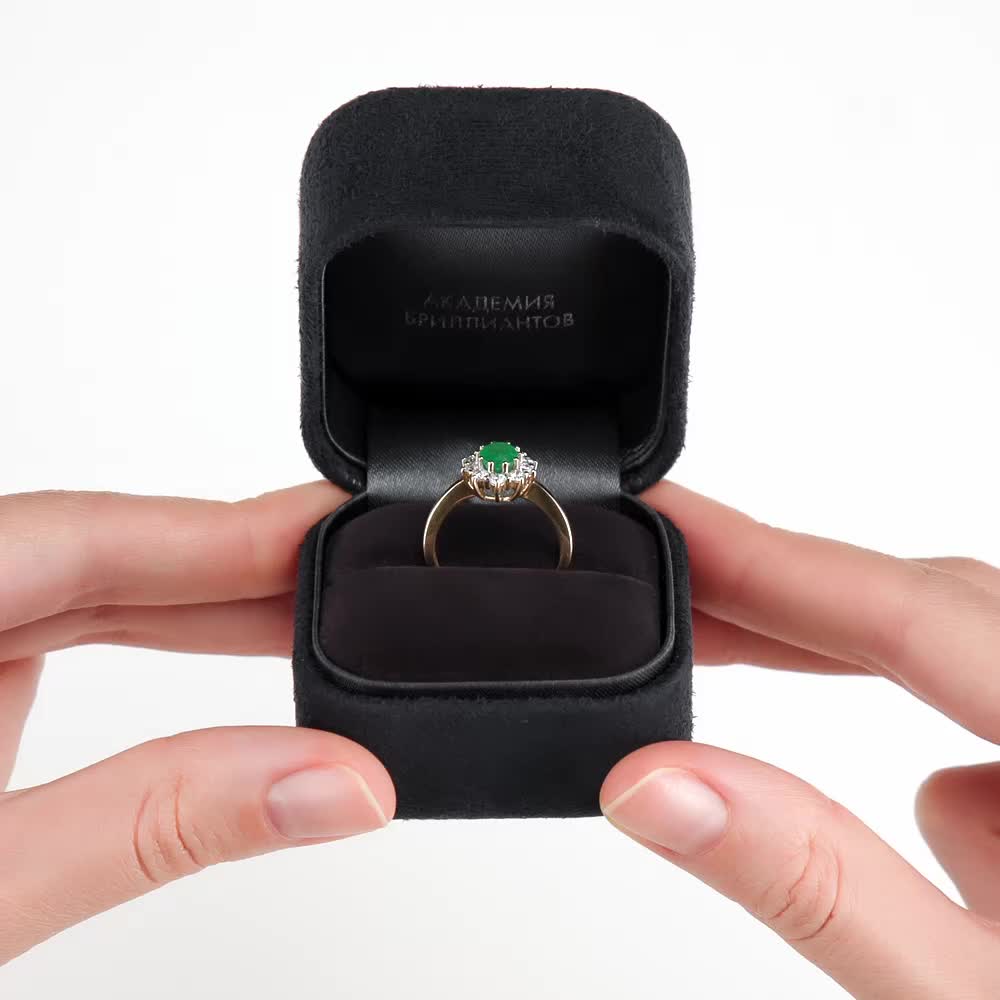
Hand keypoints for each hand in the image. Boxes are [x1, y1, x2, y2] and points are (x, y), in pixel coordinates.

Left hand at [0, 484, 394, 964]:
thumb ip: (162, 826)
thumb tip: (333, 783)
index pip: (74, 534)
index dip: (220, 528)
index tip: (329, 529)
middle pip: (91, 553)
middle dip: (228, 570)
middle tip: (348, 580)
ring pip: (86, 591)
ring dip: (203, 607)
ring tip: (311, 619)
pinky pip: (71, 634)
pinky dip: (160, 643)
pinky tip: (228, 650)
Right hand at [602, 482, 999, 998]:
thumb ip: (813, 885)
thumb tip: (658, 784)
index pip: (918, 614)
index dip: (774, 554)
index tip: (672, 520)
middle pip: (943, 615)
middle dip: (797, 609)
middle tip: (675, 596)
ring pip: (975, 689)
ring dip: (885, 715)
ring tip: (804, 760)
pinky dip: (964, 802)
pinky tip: (972, 888)